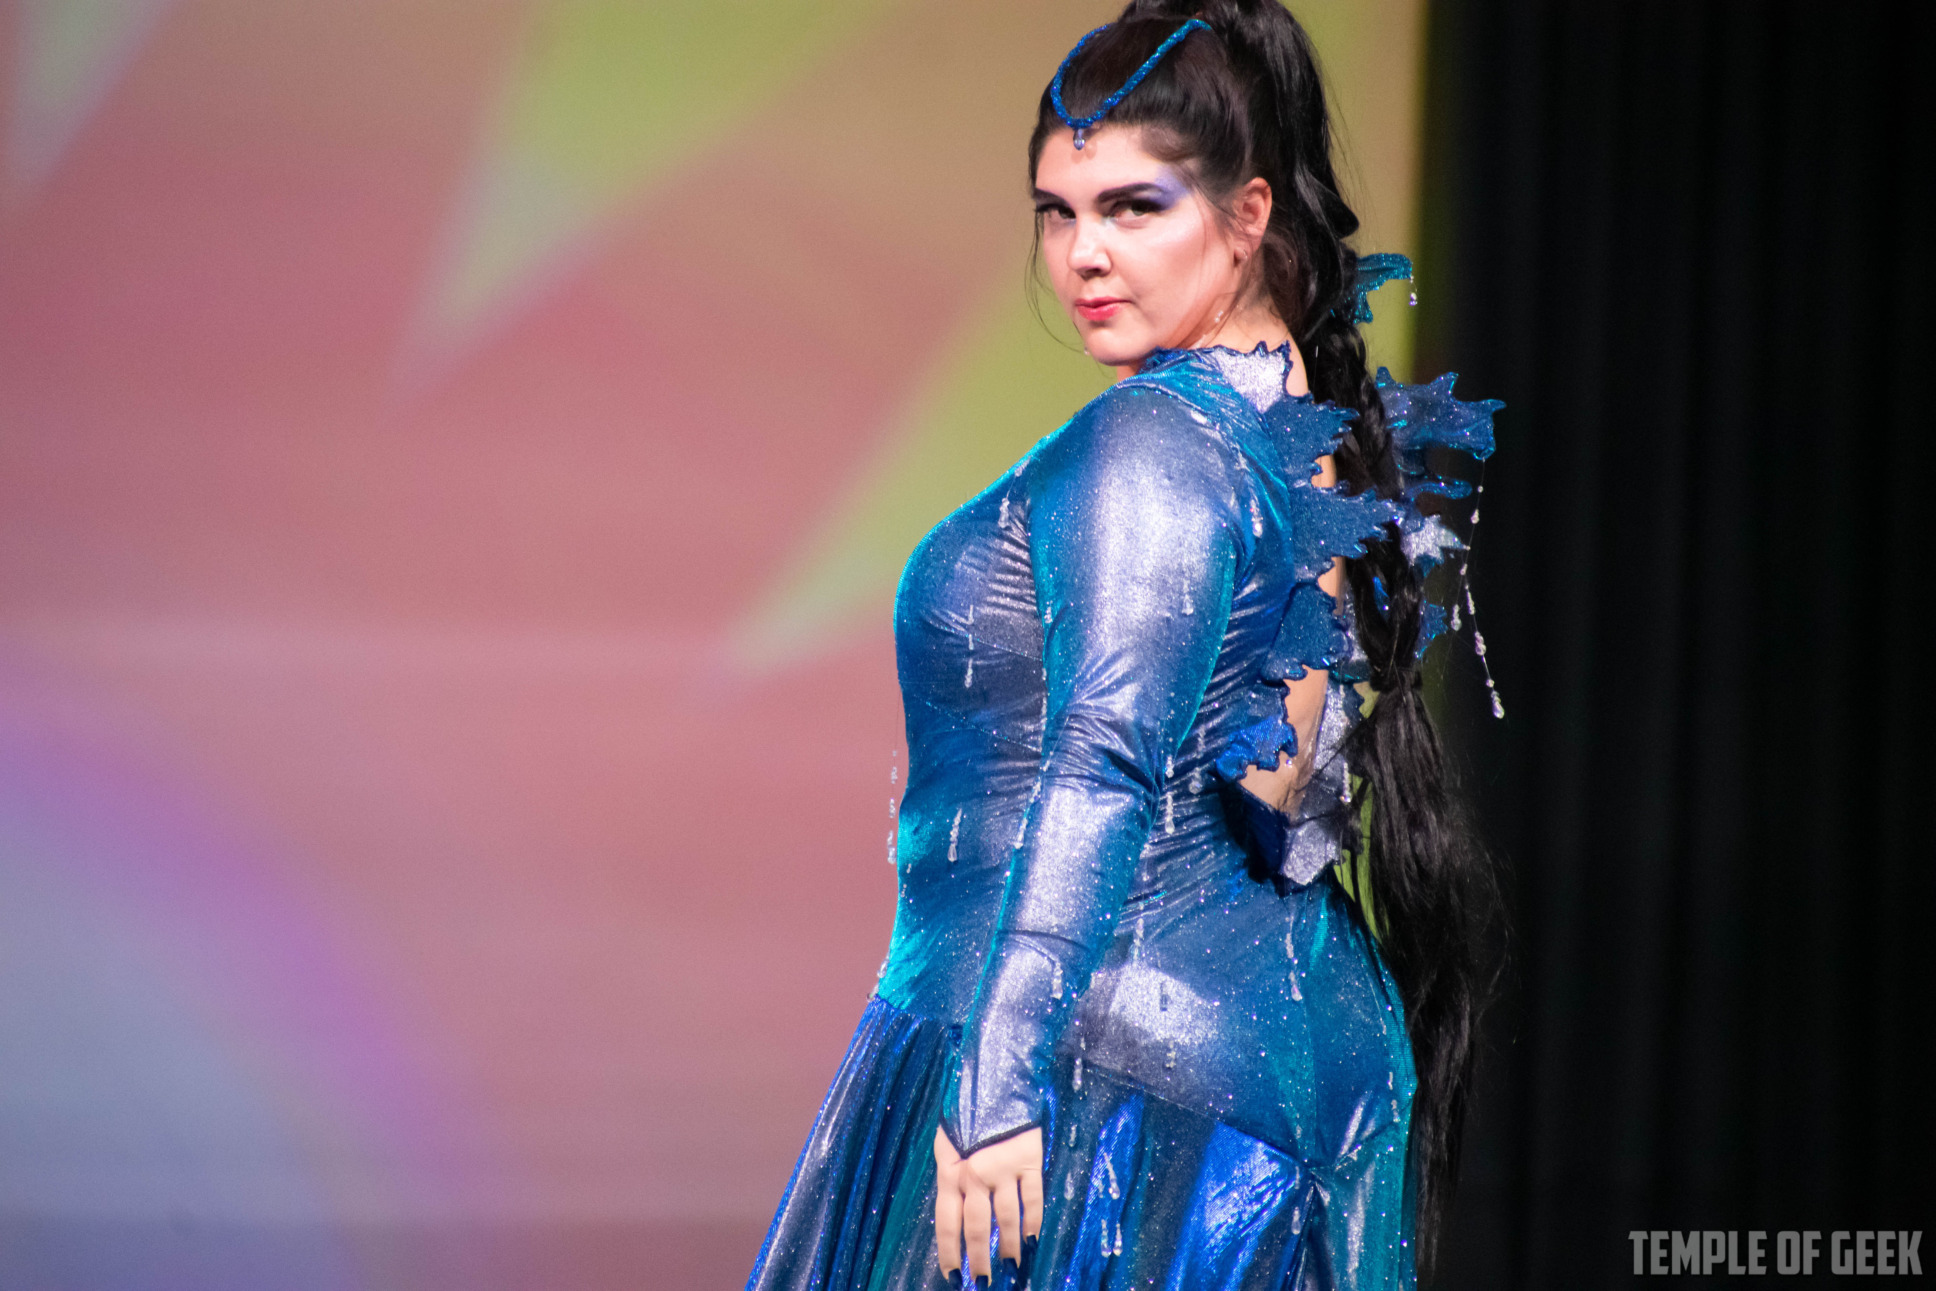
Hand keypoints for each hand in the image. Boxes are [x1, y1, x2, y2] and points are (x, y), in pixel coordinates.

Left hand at [934, 1125, 1043, 1282]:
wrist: (996, 1080)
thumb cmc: (966, 1110)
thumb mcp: (947, 1141)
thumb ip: (951, 1175)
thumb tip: (955, 1212)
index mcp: (950, 1171)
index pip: (947, 1222)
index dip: (949, 1252)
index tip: (953, 1275)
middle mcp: (975, 1175)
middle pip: (978, 1228)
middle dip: (979, 1259)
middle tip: (983, 1281)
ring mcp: (1004, 1169)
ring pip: (1007, 1220)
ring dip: (1009, 1248)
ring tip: (1010, 1268)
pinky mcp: (1029, 1162)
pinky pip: (1033, 1200)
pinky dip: (1033, 1223)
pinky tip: (1032, 1240)